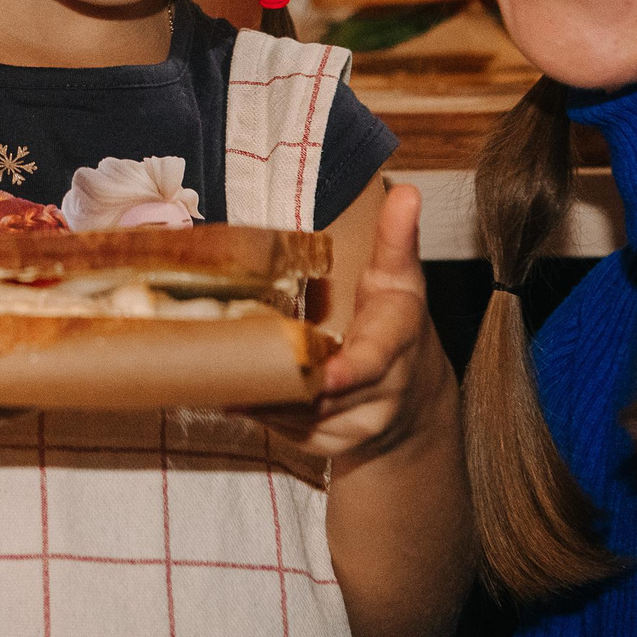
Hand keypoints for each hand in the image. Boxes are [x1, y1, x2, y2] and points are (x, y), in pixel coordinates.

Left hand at [248, 183, 452, 462]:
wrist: (415, 398)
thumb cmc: (396, 324)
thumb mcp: (401, 279)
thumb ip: (399, 239)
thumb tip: (406, 191)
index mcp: (396, 344)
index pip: (372, 363)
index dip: (346, 373)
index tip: (323, 373)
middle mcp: (383, 393)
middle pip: (327, 396)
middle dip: (284, 383)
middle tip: (235, 362)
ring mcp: (358, 426)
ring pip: (305, 420)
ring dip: (265, 402)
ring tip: (220, 378)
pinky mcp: (333, 445)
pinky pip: (293, 435)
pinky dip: (263, 416)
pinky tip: (231, 396)